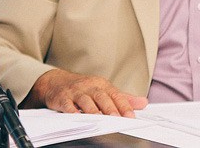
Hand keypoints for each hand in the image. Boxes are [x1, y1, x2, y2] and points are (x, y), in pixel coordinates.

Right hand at [22, 69, 147, 117]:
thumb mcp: (103, 89)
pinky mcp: (62, 97)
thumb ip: (123, 97)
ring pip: (85, 100)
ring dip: (92, 109)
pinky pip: (67, 104)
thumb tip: (143, 102)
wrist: (56, 81)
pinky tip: (75, 116)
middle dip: (109, 107)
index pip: (115, 94)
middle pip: (101, 96)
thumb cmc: (83, 88)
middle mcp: (89, 86)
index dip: (124, 105)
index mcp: (101, 85)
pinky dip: (71, 110)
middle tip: (116, 118)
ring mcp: (75, 91)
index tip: (131, 116)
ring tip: (98, 118)